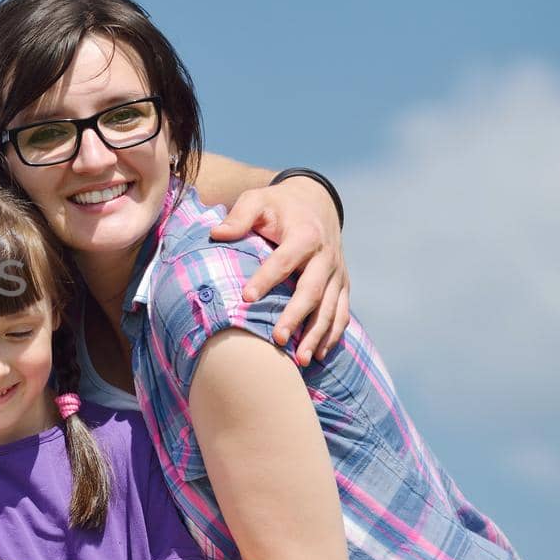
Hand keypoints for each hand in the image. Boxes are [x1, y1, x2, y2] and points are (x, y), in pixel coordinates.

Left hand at [209, 175, 350, 365]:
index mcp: (305, 235)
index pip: (284, 260)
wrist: (316, 203)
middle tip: (277, 339)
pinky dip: (333, 334)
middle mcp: (326, 256)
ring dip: (317, 335)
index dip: (266, 278)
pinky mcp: (342, 284)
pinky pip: (341, 312)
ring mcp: (337, 273)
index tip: (245, 297)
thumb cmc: (278, 205)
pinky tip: (317, 355)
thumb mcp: (257, 200)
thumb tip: (217, 234)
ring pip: (331, 308)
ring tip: (300, 360)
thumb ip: (239, 215)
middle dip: (296, 316)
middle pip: (312, 290)